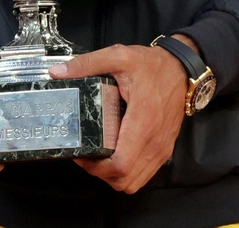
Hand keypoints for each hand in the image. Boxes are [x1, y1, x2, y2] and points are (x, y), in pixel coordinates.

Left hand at [50, 42, 190, 193]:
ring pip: (134, 182)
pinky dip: (127, 173)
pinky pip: (144, 174)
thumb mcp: (118, 56)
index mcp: (143, 120)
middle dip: (100, 173)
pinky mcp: (163, 150)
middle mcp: (154, 141)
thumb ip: (87, 63)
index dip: (97, 167)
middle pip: (125, 179)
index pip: (121, 163)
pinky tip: (115, 155)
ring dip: (113, 176)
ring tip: (98, 157)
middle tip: (86, 155)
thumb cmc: (152, 66)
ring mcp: (161, 149)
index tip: (82, 153)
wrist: (181, 70)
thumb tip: (58, 72)